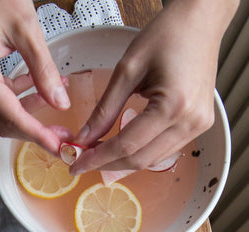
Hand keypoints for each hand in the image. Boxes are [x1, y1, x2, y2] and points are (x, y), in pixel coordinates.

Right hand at [0, 0, 70, 153]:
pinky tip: (41, 90)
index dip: (36, 134)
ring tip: (58, 108)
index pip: (10, 116)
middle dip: (34, 131)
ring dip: (30, 114)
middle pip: (3, 122)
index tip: (58, 146)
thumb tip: (60, 102)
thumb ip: (44, 69)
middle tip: (63, 135)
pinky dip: (20, 98)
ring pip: (2, 113)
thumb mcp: (26, 28)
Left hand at [71, 0, 238, 174]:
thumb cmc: (168, 34)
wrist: (201, 20)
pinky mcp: (199, 125)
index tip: (76, 164)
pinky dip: (141, 152)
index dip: (98, 158)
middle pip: (139, 159)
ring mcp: (198, 126)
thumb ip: (104, 109)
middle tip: (83, 161)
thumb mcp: (127, 69)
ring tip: (99, 154)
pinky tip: (123, 146)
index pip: (127, 145)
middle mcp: (190, 121)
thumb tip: (84, 138)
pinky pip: (164, 150)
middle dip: (108, 164)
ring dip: (123, 161)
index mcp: (173, 105)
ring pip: (152, 160)